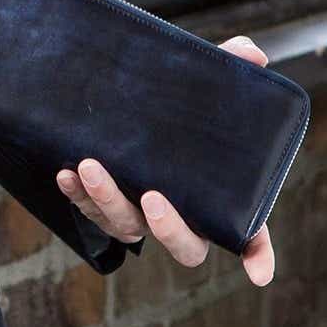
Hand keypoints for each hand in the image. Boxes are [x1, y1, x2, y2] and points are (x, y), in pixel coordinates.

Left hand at [56, 35, 274, 285]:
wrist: (126, 109)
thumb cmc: (176, 110)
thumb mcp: (201, 89)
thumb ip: (230, 67)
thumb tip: (252, 55)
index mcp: (214, 198)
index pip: (246, 234)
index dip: (257, 254)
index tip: (259, 271)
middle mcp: (177, 214)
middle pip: (183, 244)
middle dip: (168, 227)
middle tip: (153, 196)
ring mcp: (138, 215)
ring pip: (127, 226)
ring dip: (108, 201)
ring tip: (92, 166)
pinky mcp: (102, 206)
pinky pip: (89, 210)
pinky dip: (78, 194)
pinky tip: (67, 172)